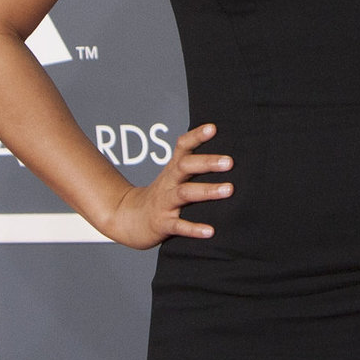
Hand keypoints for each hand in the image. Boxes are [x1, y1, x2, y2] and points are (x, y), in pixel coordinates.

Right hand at [101, 123, 232, 248]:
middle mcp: (168, 182)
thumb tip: (229, 153)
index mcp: (173, 169)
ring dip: (207, 191)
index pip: (183, 146)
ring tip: (229, 189)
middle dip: (207, 162)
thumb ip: (196, 163)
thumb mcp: (174, 175)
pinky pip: (179, 226)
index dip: (196, 136)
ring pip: (184, 193)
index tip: (213, 128)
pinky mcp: (162, 224)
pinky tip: (211, 231)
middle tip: (230, 161)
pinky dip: (194, 229)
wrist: (130, 219)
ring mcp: (164, 202)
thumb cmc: (162, 195)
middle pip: (185, 166)